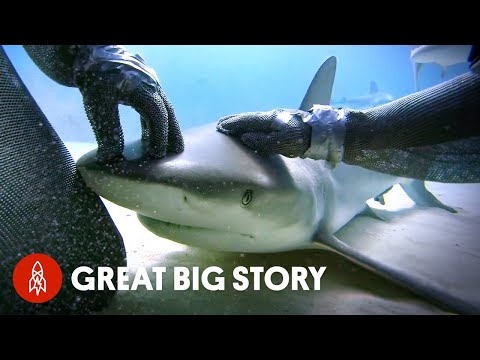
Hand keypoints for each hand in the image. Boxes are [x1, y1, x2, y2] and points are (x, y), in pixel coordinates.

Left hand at [74, 46, 183, 162]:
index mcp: (143, 88)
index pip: (158, 116)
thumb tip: (111, 158)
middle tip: (176, 152)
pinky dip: (153, 119)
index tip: (157, 155)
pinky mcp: (143, 82)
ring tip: (164, 146)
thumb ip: (108, 130)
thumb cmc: (92, 76)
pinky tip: (148, 132)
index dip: (160, 137)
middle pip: (168, 111)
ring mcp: (149, 82)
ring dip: (165, 127)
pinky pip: (154, 102)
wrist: (88, 52)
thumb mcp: (97, 104)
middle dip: (172, 133)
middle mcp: (151, 84)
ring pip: (163, 107)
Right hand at [216, 109, 311, 157]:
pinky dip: (252, 126)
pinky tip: (250, 131)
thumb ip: (261, 141)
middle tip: (221, 124)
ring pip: (256, 121)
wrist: (322, 133)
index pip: (246, 120)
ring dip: (243, 124)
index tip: (219, 126)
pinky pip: (263, 125)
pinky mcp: (284, 125)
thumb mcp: (280, 143)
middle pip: (249, 118)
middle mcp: (272, 116)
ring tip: (232, 127)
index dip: (232, 124)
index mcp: (269, 119)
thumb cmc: (301, 140)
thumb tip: (245, 137)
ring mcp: (279, 119)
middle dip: (234, 121)